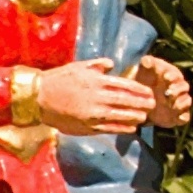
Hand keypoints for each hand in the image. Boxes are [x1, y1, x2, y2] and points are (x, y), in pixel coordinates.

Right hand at [27, 60, 153, 134]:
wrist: (39, 97)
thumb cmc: (59, 79)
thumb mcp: (79, 66)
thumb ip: (98, 65)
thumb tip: (112, 64)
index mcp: (97, 81)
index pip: (125, 85)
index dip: (139, 90)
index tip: (149, 92)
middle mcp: (97, 97)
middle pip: (126, 101)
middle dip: (142, 103)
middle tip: (153, 105)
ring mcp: (92, 113)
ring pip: (120, 116)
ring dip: (135, 116)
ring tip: (145, 117)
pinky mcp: (87, 126)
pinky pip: (109, 128)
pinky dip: (122, 128)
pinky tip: (131, 128)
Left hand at [130, 54, 192, 127]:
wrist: (144, 98)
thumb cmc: (146, 80)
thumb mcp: (145, 71)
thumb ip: (146, 64)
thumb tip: (145, 60)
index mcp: (172, 75)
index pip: (176, 75)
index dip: (172, 76)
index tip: (166, 77)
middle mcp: (179, 88)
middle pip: (184, 87)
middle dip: (177, 90)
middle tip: (167, 93)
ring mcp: (179, 101)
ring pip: (186, 101)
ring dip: (180, 103)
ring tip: (171, 105)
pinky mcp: (178, 115)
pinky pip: (185, 117)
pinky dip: (183, 118)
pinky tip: (179, 118)